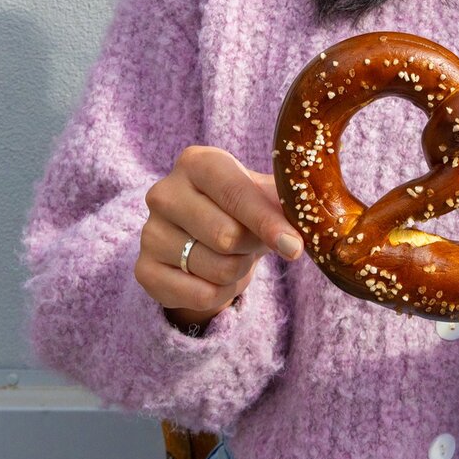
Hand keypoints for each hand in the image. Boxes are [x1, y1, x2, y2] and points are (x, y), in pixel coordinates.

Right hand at [135, 146, 303, 329]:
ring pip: (217, 269)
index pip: (235, 194)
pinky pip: (200, 294)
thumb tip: (315, 221)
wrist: (205, 238)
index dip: (267, 223)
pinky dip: (221, 294)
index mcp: (197, 163)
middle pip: (227, 237)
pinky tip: (215, 277)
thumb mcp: (265, 197)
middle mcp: (164, 193)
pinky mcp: (143, 270)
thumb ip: (286, 205)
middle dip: (252, 248)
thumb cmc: (242, 210)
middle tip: (252, 242)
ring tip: (233, 257)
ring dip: (238, 271)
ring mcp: (149, 232)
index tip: (295, 247)